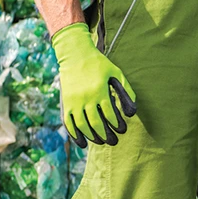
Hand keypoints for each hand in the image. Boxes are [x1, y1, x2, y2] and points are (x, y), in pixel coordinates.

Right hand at [51, 23, 136, 147]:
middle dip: (106, 135)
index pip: (110, 113)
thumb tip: (132, 111)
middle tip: (114, 141)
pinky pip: (68, 123)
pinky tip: (82, 143)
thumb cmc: (99, 65)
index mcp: (99, 91)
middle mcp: (85, 97)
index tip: (122, 130)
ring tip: (101, 141)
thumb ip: (126, 91)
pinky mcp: (65, 103)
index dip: (117, 124)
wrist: (75, 55)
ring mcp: (73, 101)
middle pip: (96, 123)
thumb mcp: (116, 73)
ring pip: (82, 125)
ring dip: (92, 136)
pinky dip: (75, 135)